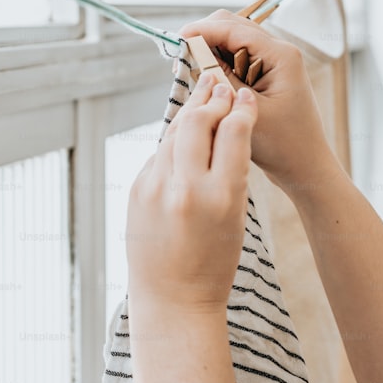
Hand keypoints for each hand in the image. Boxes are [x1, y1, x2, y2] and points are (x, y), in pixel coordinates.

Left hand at [126, 72, 258, 313]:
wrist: (173, 300)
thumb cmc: (214, 262)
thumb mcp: (236, 217)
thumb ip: (230, 171)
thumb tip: (224, 125)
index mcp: (221, 198)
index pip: (233, 134)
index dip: (241, 109)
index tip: (245, 96)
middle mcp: (185, 189)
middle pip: (198, 122)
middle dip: (211, 98)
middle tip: (220, 82)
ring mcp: (155, 189)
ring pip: (174, 132)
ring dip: (190, 109)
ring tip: (203, 92)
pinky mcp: (137, 191)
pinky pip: (159, 153)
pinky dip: (174, 138)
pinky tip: (183, 128)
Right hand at [180, 10, 340, 195]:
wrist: (305, 168)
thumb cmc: (282, 145)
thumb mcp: (245, 111)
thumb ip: (220, 78)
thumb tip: (192, 51)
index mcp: (280, 55)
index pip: (232, 28)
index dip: (200, 31)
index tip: (176, 42)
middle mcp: (279, 50)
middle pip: (231, 26)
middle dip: (202, 37)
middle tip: (180, 61)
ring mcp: (273, 60)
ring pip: (231, 40)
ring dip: (208, 50)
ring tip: (190, 72)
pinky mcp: (266, 73)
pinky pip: (235, 56)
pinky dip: (217, 63)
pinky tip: (206, 81)